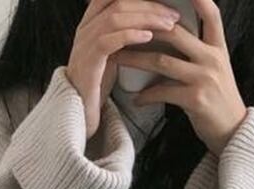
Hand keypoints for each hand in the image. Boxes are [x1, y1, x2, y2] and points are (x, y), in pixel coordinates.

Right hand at [65, 0, 181, 139]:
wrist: (80, 113)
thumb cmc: (99, 85)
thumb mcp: (112, 54)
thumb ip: (124, 36)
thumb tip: (152, 27)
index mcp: (90, 24)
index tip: (165, 5)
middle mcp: (85, 29)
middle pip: (118, 3)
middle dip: (149, 6)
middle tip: (173, 16)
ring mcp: (84, 45)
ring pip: (115, 19)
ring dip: (145, 19)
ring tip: (167, 26)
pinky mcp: (88, 63)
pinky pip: (108, 42)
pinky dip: (130, 36)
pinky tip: (148, 37)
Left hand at [111, 0, 246, 155]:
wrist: (232, 132)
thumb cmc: (218, 101)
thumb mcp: (215, 70)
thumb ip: (198, 52)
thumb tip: (169, 35)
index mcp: (218, 48)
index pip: (211, 14)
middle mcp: (213, 59)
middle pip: (174, 32)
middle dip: (144, 28)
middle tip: (120, 27)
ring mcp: (205, 78)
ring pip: (161, 60)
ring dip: (134, 59)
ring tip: (116, 58)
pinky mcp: (196, 99)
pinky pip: (162, 92)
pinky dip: (146, 96)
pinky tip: (136, 99)